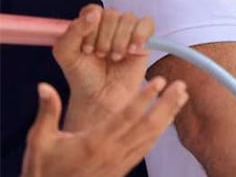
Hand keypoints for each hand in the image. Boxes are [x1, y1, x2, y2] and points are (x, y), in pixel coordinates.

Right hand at [21, 78, 187, 176]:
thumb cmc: (44, 170)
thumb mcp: (40, 140)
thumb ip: (47, 112)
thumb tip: (44, 86)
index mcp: (95, 142)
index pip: (126, 116)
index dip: (144, 98)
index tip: (158, 81)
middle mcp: (113, 152)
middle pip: (147, 126)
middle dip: (166, 105)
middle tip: (180, 85)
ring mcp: (120, 162)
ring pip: (151, 137)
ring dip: (168, 116)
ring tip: (181, 97)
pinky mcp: (122, 168)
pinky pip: (146, 148)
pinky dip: (159, 132)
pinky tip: (168, 120)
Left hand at [51, 5, 154, 130]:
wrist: (101, 97)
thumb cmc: (83, 77)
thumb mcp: (66, 54)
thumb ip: (73, 32)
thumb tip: (94, 14)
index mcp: (88, 24)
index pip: (92, 10)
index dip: (90, 28)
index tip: (86, 49)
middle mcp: (108, 24)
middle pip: (111, 14)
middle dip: (104, 39)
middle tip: (101, 56)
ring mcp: (127, 31)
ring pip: (128, 19)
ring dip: (119, 41)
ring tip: (114, 58)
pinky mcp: (144, 39)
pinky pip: (146, 23)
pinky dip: (139, 36)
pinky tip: (131, 51)